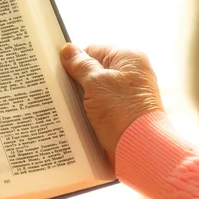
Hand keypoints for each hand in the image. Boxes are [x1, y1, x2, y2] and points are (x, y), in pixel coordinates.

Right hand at [60, 44, 163, 161]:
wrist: (139, 149)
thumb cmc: (122, 112)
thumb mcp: (96, 83)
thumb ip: (81, 65)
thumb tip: (68, 50)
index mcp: (128, 58)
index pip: (93, 49)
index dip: (75, 60)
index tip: (59, 71)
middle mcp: (130, 73)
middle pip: (93, 69)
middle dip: (76, 79)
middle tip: (59, 88)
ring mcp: (126, 93)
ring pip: (93, 88)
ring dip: (80, 96)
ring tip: (66, 104)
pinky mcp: (121, 111)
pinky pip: (98, 104)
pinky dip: (86, 108)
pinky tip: (75, 115)